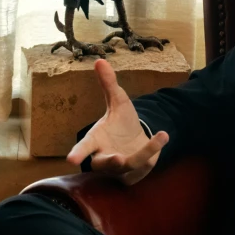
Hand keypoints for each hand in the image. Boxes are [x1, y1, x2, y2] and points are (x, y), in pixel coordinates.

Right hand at [67, 59, 168, 184]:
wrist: (136, 141)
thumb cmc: (121, 123)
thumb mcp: (118, 102)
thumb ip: (108, 84)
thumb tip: (100, 60)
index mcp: (96, 140)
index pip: (84, 147)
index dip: (78, 153)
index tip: (71, 159)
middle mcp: (104, 156)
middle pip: (102, 163)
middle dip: (109, 162)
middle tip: (118, 159)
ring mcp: (119, 168)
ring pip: (129, 164)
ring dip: (144, 153)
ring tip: (160, 136)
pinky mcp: (134, 173)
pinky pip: (143, 166)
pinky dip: (154, 151)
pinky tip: (163, 137)